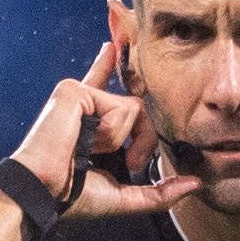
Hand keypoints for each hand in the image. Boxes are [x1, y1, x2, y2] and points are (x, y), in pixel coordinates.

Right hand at [16, 23, 196, 217]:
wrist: (43, 193)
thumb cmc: (72, 197)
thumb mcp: (124, 196)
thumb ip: (159, 192)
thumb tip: (196, 183)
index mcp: (89, 122)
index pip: (105, 89)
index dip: (108, 65)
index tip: (113, 42)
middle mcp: (84, 103)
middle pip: (139, 108)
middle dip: (146, 142)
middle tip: (132, 165)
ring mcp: (80, 95)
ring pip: (134, 109)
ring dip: (122, 141)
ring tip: (94, 153)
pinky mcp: (76, 90)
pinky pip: (121, 109)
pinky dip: (111, 133)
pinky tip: (86, 141)